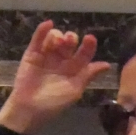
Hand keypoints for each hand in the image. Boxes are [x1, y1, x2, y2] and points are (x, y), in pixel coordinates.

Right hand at [0, 20, 110, 134]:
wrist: (29, 109)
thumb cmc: (54, 103)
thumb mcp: (74, 90)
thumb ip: (88, 75)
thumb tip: (107, 65)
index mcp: (74, 69)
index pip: (84, 53)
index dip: (88, 45)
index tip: (90, 38)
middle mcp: (62, 60)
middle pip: (70, 43)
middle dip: (71, 39)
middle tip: (69, 41)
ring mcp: (47, 56)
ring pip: (55, 39)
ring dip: (58, 36)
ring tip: (57, 41)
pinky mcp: (31, 55)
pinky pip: (37, 40)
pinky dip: (42, 31)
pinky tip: (48, 24)